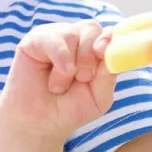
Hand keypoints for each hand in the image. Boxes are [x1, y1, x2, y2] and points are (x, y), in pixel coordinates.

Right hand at [0, 20, 116, 141]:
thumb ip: (109, 73)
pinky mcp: (35, 39)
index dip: (110, 39)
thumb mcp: (98, 97)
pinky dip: (58, 58)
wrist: (38, 124)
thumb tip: (116, 51)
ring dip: (71, 66)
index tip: (104, 53)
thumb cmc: (69, 109)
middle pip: (92, 28)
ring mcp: (56, 36)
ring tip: (60, 86)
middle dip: (90, 55)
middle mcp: (77, 38)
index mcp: (95, 49)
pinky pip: (52, 38)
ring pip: (72, 34)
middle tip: (83, 78)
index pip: (109, 32)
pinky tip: (54, 80)